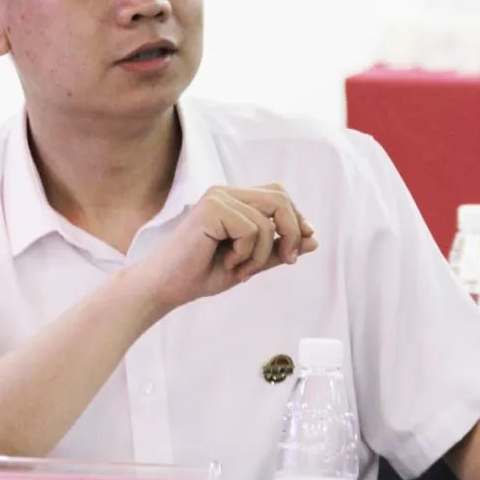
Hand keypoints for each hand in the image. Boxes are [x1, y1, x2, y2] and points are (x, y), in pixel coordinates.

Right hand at [130, 183, 317, 311]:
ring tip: (240, 269)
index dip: (295, 218)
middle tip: (286, 260)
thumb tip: (313, 239)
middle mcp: (225, 192)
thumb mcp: (249, 262)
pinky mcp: (211, 209)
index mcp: (233, 199)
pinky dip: (247, 253)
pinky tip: (227, 262)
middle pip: (279, 198)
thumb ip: (277, 249)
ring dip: (262, 253)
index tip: (297, 249)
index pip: (278, 195)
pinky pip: (251, 229)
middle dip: (291, 231)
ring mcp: (217, 198)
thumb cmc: (201, 273)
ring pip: (267, 219)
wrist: (166, 287)